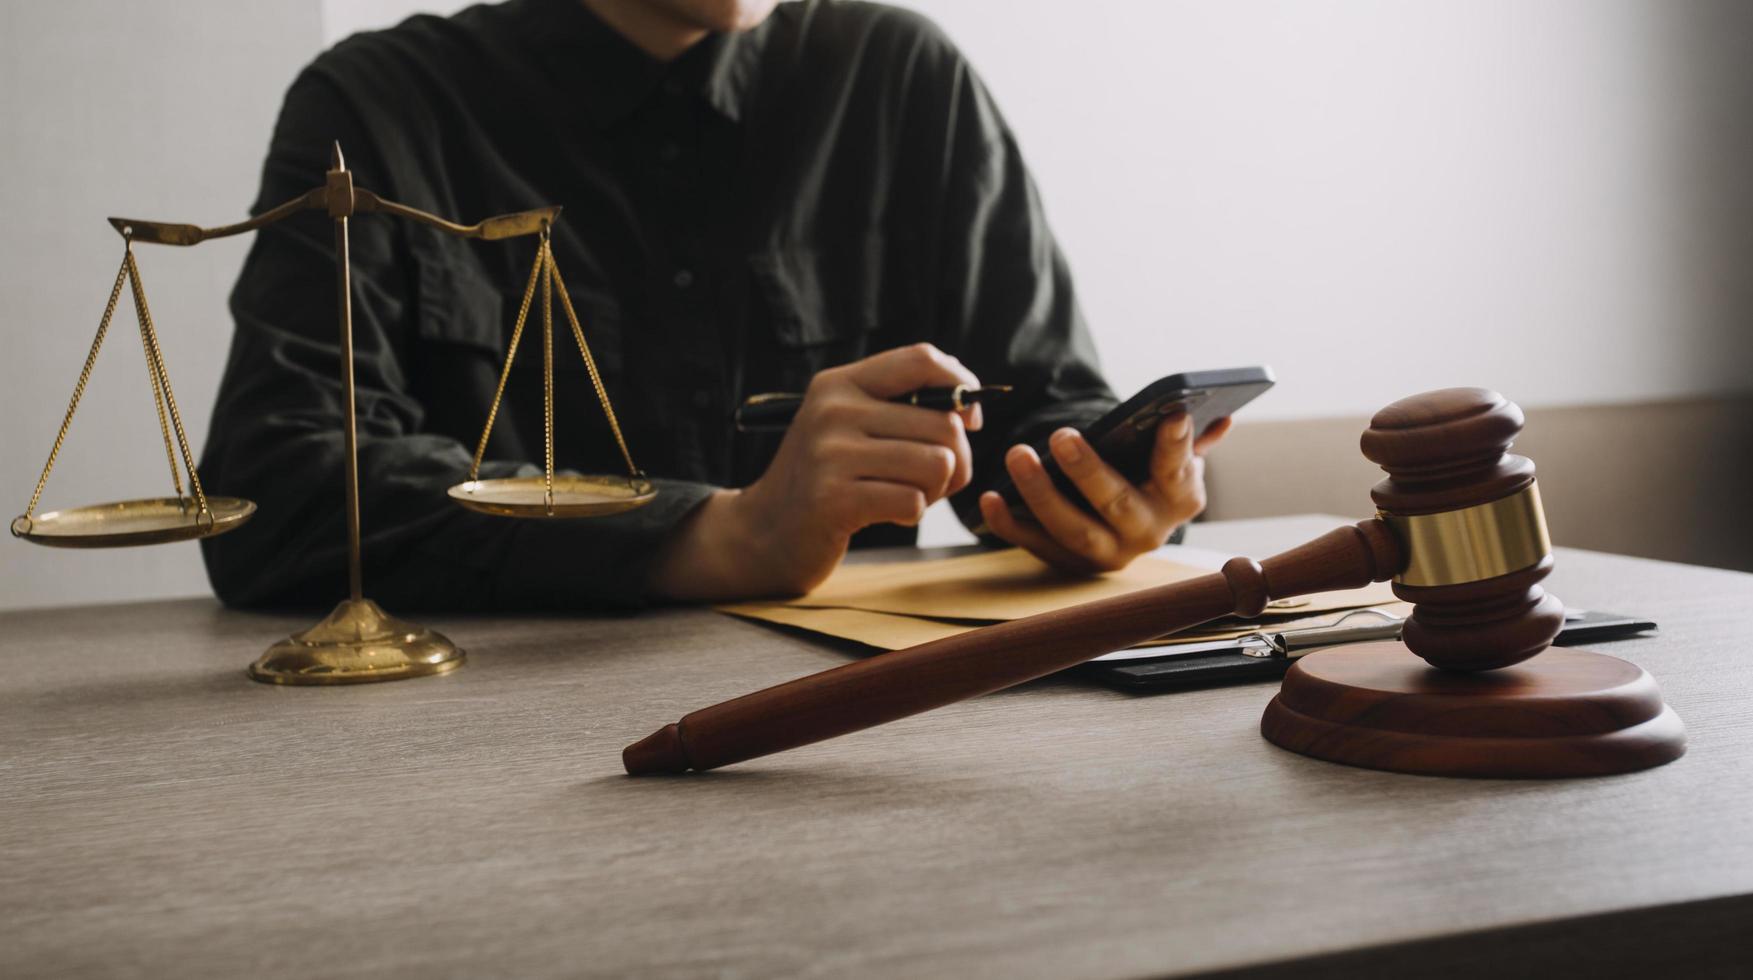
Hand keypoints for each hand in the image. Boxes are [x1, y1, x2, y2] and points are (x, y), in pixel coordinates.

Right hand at [649, 343, 981, 599]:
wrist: (764, 530)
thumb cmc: (826, 478)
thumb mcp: (850, 426)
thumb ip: (904, 408)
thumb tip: (970, 409)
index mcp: (840, 383)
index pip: (921, 359)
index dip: (962, 385)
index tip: (969, 419)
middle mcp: (834, 410)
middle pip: (944, 423)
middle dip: (956, 460)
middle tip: (930, 480)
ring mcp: (831, 454)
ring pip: (937, 464)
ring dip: (935, 490)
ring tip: (905, 495)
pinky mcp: (834, 499)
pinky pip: (914, 500)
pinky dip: (911, 513)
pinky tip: (885, 513)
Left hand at [977, 413, 1231, 573]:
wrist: (1127, 521)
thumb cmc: (1148, 474)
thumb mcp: (1174, 457)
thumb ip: (1190, 439)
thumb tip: (1221, 418)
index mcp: (1181, 499)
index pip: (1178, 470)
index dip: (1177, 445)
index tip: (1171, 414)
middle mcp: (1148, 532)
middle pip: (1117, 504)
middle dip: (1088, 471)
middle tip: (1062, 436)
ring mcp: (1108, 553)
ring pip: (1072, 529)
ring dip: (1040, 494)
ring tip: (1016, 455)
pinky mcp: (1070, 563)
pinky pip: (1035, 545)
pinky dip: (1009, 524)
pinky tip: (989, 498)